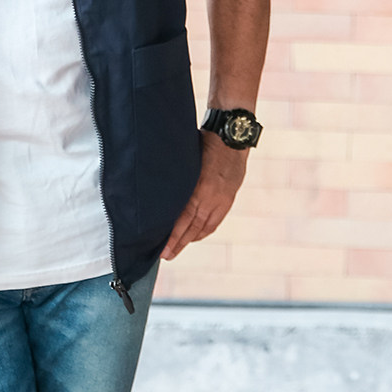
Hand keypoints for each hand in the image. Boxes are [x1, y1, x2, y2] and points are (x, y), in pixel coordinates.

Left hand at [161, 131, 248, 260]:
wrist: (232, 135)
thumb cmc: (205, 141)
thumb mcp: (187, 159)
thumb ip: (177, 179)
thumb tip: (159, 194)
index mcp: (200, 188)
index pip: (184, 219)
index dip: (173, 236)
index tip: (162, 248)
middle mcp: (213, 197)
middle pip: (194, 228)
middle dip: (179, 244)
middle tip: (166, 256)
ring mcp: (223, 199)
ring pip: (205, 227)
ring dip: (190, 240)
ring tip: (177, 249)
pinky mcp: (229, 198)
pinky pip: (215, 221)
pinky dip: (204, 231)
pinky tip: (195, 236)